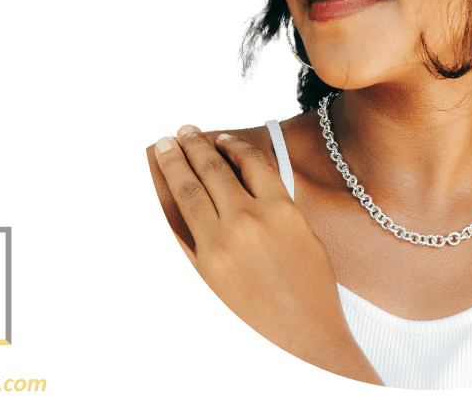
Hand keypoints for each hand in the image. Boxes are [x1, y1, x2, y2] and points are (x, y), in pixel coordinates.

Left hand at [147, 125, 381, 384]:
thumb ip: (278, 207)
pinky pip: (176, 227)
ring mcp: (222, 244)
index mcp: (282, 209)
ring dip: (172, 164)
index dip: (232, 145)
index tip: (221, 139)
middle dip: (194, 145)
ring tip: (163, 148)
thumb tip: (249, 186)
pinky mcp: (201, 269)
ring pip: (189, 191)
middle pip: (213, 169)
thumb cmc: (312, 294)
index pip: (251, 161)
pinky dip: (165, 203)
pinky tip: (159, 189)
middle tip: (182, 132)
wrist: (302, 339)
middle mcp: (250, 220)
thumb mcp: (306, 238)